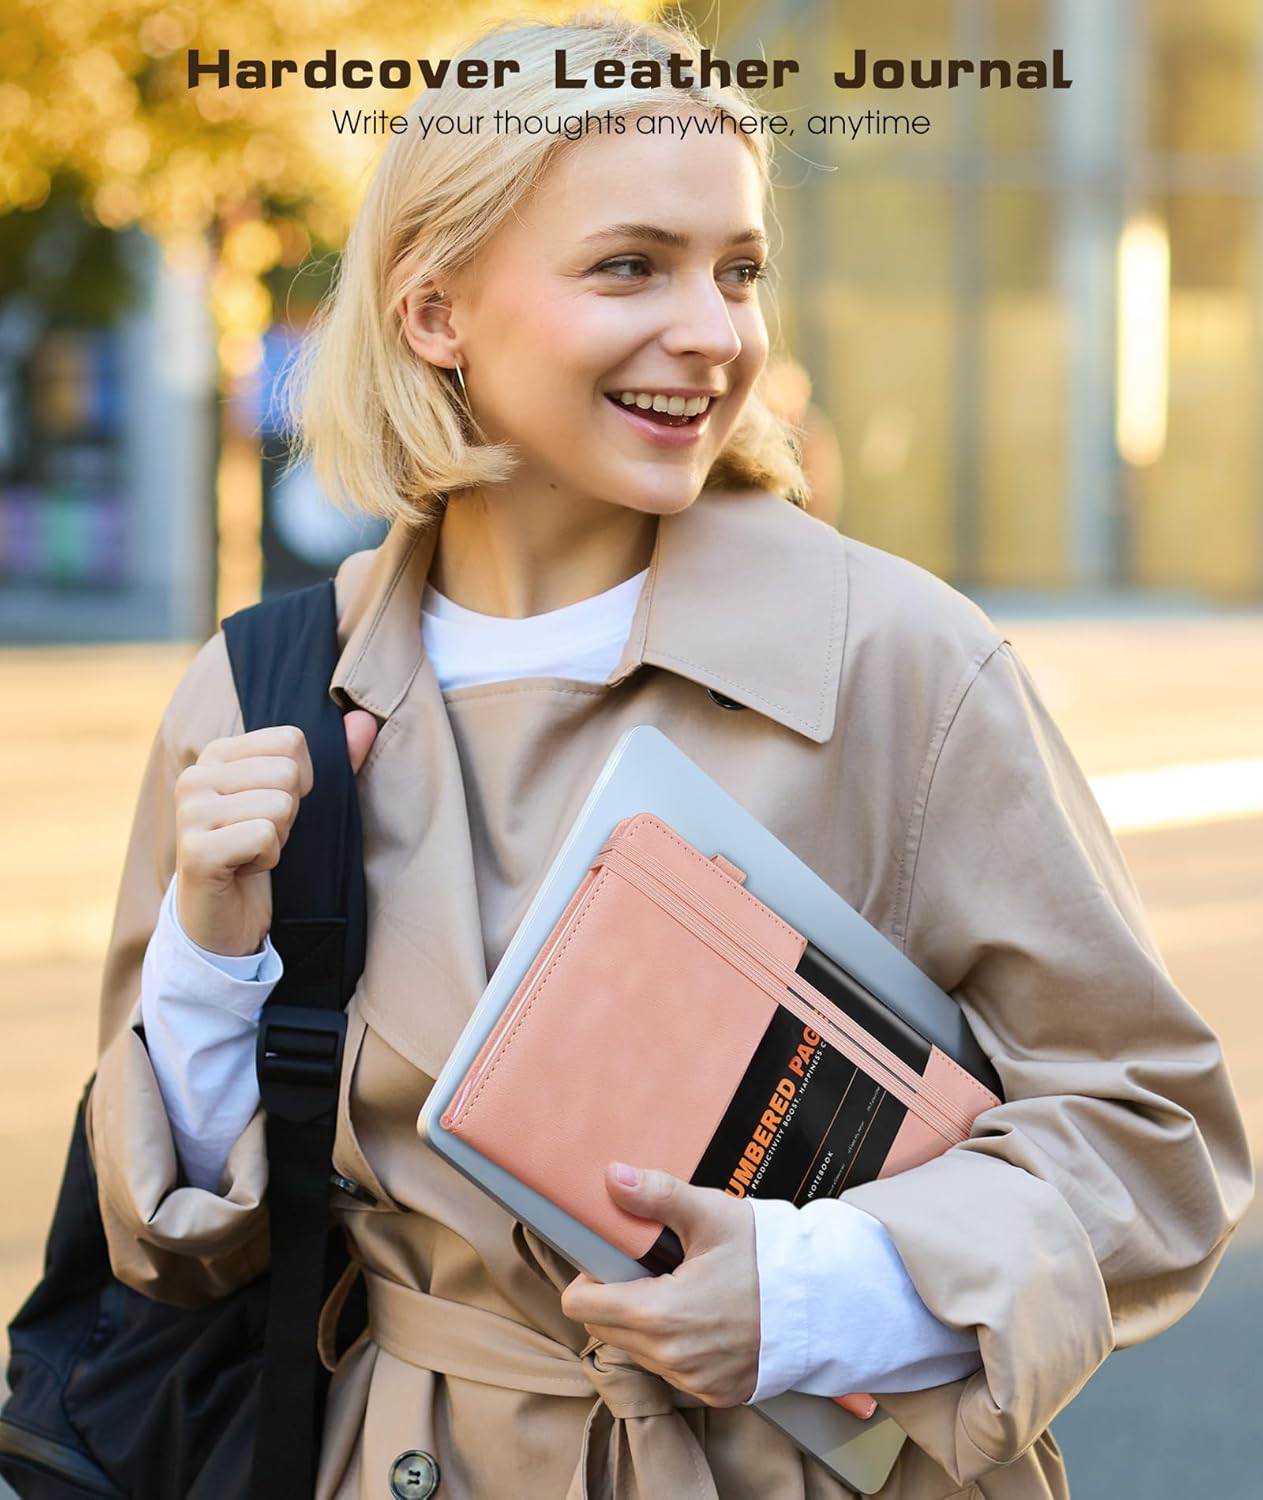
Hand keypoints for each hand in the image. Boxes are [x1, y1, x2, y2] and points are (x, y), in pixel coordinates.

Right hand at [174, 710, 377, 956]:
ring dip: (278, 838)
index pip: (291, 740)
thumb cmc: (259, 849)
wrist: (223, 916)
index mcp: (216, 754)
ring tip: (251, 851)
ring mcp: (189, 813)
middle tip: (262, 835)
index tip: (272, 807)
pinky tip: (244, 869)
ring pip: (280, 806)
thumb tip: (365, 720)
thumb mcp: (297, 800)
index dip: (301, 780)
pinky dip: (268, 859)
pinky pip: (265, 836)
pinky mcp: (196, 851)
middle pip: (288, 774)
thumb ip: (336, 760)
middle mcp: (195, 776)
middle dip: (289, 813)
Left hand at [559, 1163, 760, 1407]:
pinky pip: (670, 1369)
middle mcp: (671, 1358)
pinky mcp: (713, 1393)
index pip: (581, 1308)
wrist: (821, 1301)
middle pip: (604, 1329)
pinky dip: (675, 1344)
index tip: (613, 1260)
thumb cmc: (766, 1256)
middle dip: (617, 1296)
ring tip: (683, 1288)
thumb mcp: (710, 1214)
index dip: (589, 1278)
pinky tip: (703, 1316)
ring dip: (645, 1322)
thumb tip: (612, 1177)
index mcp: (660, 1315)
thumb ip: (657, 1195)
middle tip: (653, 1267)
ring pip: (636, 1350)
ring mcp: (693, 1381)